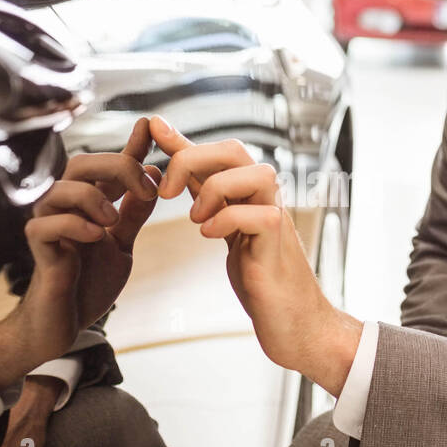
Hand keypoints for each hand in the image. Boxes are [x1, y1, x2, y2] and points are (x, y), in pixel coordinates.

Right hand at [0, 119, 158, 386]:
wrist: (65, 323)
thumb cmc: (88, 281)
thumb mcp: (121, 245)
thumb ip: (133, 214)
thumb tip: (154, 177)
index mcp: (88, 202)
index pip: (110, 165)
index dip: (131, 144)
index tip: (152, 127)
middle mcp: (65, 205)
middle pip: (83, 164)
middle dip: (117, 168)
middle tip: (147, 189)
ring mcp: (48, 224)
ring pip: (61, 189)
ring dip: (92, 197)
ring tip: (112, 220)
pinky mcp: (37, 248)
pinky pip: (46, 225)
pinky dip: (72, 225)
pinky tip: (94, 236)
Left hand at [148, 115, 359, 393]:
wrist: (295, 321)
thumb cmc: (260, 276)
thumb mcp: (223, 228)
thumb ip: (204, 196)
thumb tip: (178, 172)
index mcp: (248, 193)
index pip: (217, 152)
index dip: (182, 138)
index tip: (152, 125)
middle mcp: (265, 198)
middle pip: (234, 151)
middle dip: (192, 160)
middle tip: (167, 192)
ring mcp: (276, 217)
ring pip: (254, 172)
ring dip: (215, 189)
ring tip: (196, 220)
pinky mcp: (279, 243)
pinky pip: (257, 215)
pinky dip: (226, 220)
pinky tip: (209, 235)